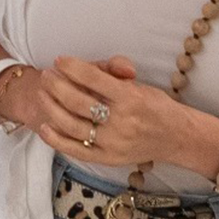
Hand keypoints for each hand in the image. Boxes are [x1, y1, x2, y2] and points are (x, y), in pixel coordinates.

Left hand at [35, 56, 195, 167]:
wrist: (176, 138)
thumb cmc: (156, 107)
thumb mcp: (141, 84)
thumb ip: (116, 71)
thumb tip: (90, 65)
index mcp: (131, 99)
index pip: (93, 79)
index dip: (72, 67)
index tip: (59, 60)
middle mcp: (121, 122)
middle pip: (77, 101)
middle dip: (56, 84)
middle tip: (46, 75)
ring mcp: (113, 143)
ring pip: (71, 124)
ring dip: (51, 106)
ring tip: (42, 93)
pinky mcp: (108, 159)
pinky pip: (76, 150)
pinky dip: (56, 139)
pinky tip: (44, 126)